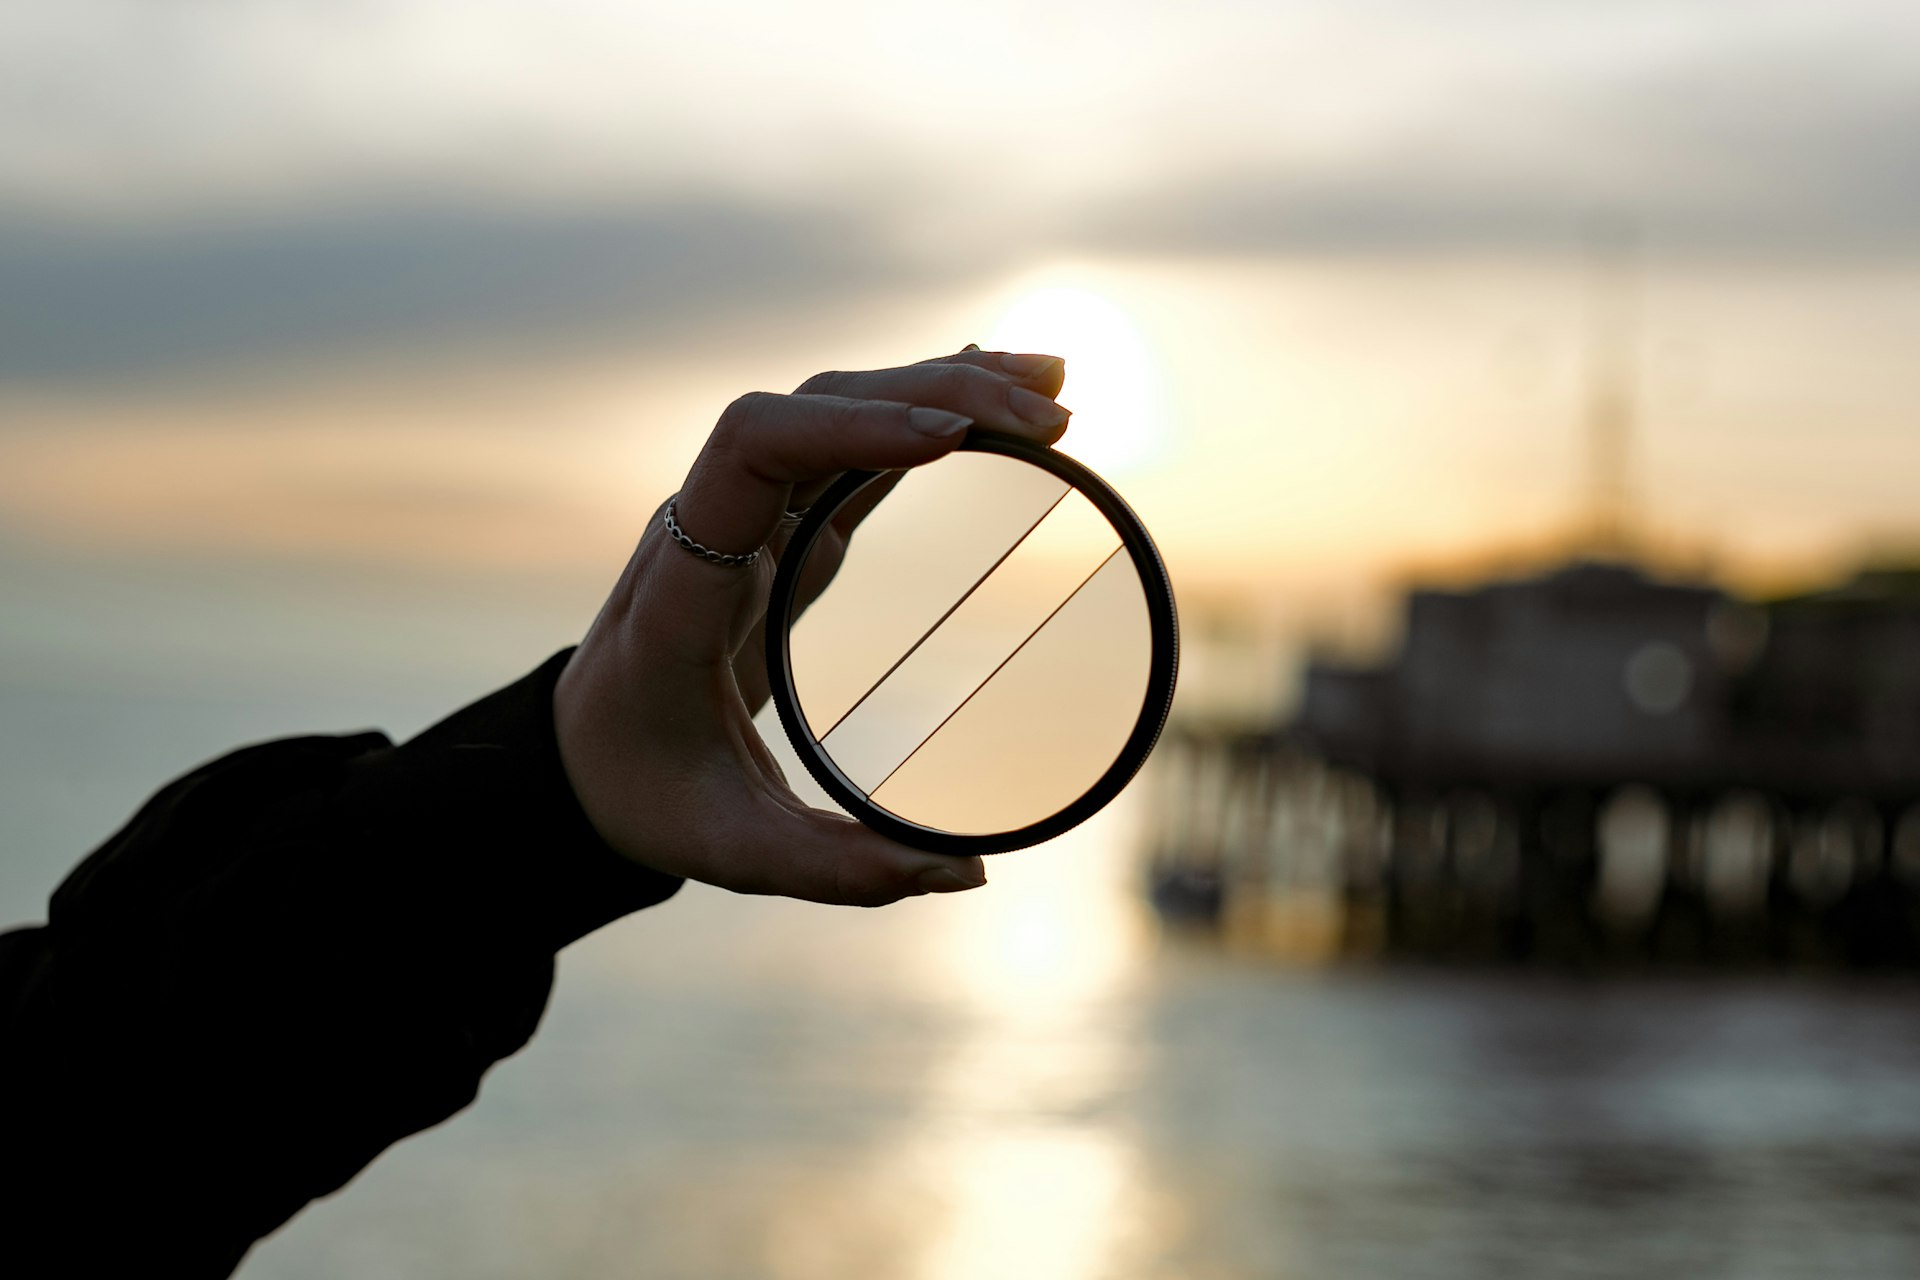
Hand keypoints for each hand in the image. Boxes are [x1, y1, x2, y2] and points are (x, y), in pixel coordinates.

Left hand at [553, 347, 1069, 905]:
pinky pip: (855, 444)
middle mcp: (710, 529)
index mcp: (685, 592)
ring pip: (837, 405)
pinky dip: (931, 415)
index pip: (750, 454)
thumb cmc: (650, 796)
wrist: (587, 758)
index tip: (951, 443)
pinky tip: (1003, 407)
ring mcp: (748, 517)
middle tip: (1055, 422)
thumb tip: (968, 873)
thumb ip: (841, 870)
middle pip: (812, 407)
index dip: (848, 427)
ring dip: (944, 388)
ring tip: (1056, 394)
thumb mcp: (734, 851)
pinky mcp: (786, 526)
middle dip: (933, 395)